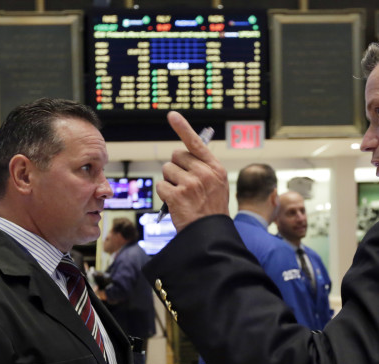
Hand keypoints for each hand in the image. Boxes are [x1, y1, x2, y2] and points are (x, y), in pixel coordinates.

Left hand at [158, 111, 229, 231]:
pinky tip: (175, 203)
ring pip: (167, 170)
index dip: (183, 127)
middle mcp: (204, 173)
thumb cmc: (211, 211)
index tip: (172, 115)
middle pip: (176, 156)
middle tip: (184, 185)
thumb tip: (182, 154)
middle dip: (176, 168)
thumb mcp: (217, 186)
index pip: (196, 143)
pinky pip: (161, 185)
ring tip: (182, 196)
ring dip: (170, 182)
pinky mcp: (177, 195)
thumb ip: (203, 168)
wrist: (210, 234)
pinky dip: (164, 194)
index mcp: (215, 168)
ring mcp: (190, 184)